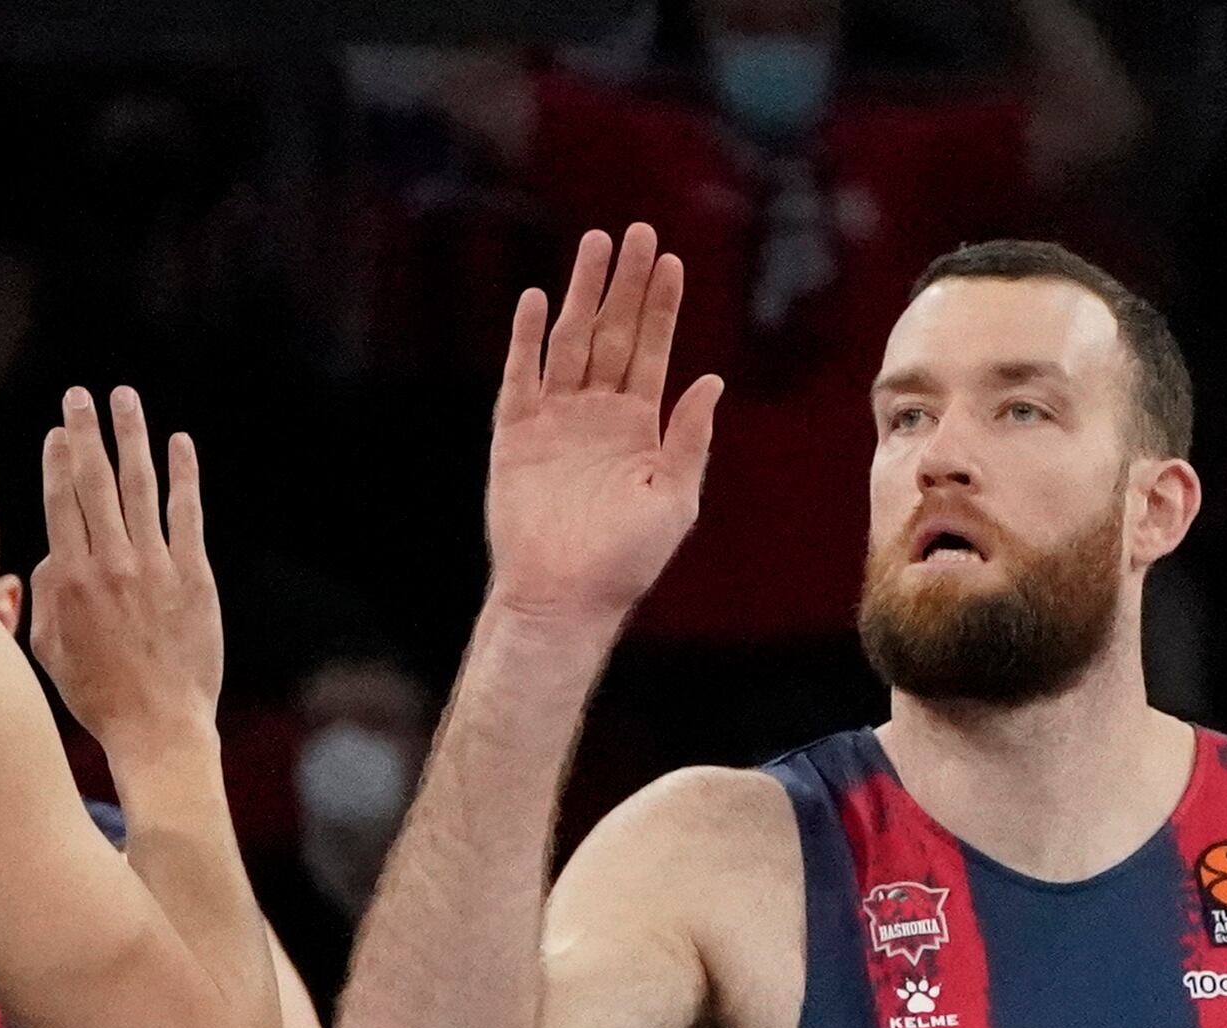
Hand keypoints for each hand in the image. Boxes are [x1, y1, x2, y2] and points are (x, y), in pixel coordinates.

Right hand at [30, 386, 219, 758]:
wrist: (158, 728)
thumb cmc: (100, 696)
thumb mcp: (48, 651)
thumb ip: (41, 597)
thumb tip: (50, 556)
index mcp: (68, 580)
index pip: (60, 503)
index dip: (58, 461)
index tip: (58, 431)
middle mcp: (110, 565)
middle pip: (94, 482)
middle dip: (85, 432)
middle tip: (80, 395)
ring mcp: (154, 568)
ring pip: (139, 487)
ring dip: (131, 437)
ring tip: (124, 399)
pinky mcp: (194, 578)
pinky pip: (186, 514)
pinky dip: (182, 475)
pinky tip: (179, 444)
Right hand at [484, 224, 724, 628]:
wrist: (565, 598)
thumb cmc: (625, 561)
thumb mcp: (674, 497)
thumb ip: (690, 438)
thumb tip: (711, 379)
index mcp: (639, 427)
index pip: (652, 351)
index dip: (662, 306)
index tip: (673, 261)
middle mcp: (597, 414)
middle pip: (613, 333)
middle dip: (626, 284)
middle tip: (639, 232)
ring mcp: (555, 420)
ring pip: (570, 342)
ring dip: (581, 294)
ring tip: (596, 245)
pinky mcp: (516, 435)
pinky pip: (521, 376)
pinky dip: (525, 339)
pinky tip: (535, 300)